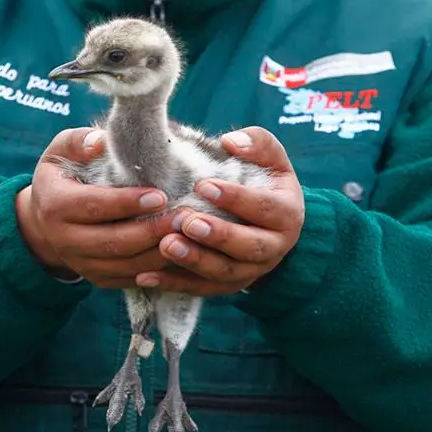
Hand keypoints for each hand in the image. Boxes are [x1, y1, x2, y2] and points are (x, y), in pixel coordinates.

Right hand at [16, 127, 180, 288]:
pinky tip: (181, 252)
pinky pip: (131, 278)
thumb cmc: (63, 176)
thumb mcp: (61, 151)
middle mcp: (64, 240)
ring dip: (160, 253)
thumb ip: (80, 141)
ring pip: (125, 265)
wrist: (45, 220)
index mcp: (55, 205)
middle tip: (185, 217)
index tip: (160, 195)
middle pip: (113, 242)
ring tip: (188, 234)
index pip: (94, 206)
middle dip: (152, 231)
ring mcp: (81, 264)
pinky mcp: (98, 278)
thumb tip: (101, 142)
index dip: (127, 203)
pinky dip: (158, 269)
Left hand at [135, 127, 304, 296]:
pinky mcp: (227, 286)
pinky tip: (146, 276)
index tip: (204, 185)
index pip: (263, 208)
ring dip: (194, 261)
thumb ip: (257, 144)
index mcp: (286, 215)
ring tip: (166, 244)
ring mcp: (251, 271)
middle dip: (217, 235)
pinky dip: (173, 284)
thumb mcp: (271, 159)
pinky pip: (200, 289)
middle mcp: (273, 248)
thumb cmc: (264, 182)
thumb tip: (231, 142)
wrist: (271, 224)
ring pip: (224, 272)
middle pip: (248, 247)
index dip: (236, 198)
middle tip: (186, 220)